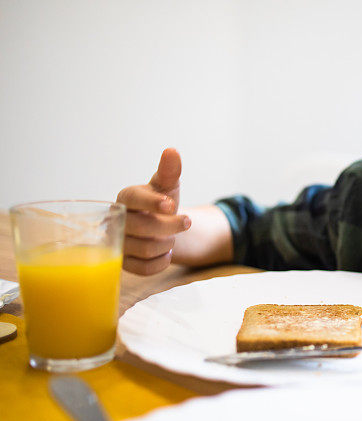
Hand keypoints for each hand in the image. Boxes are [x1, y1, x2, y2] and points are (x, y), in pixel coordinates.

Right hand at [116, 148, 191, 274]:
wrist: (157, 225)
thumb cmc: (161, 201)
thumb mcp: (168, 185)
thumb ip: (170, 171)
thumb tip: (172, 151)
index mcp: (126, 197)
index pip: (134, 198)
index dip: (153, 202)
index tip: (172, 205)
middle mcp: (117, 219)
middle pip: (144, 228)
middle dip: (172, 227)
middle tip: (185, 222)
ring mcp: (117, 242)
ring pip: (146, 249)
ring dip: (167, 244)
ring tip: (170, 237)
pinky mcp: (123, 263)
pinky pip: (144, 269)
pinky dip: (161, 262)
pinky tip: (165, 253)